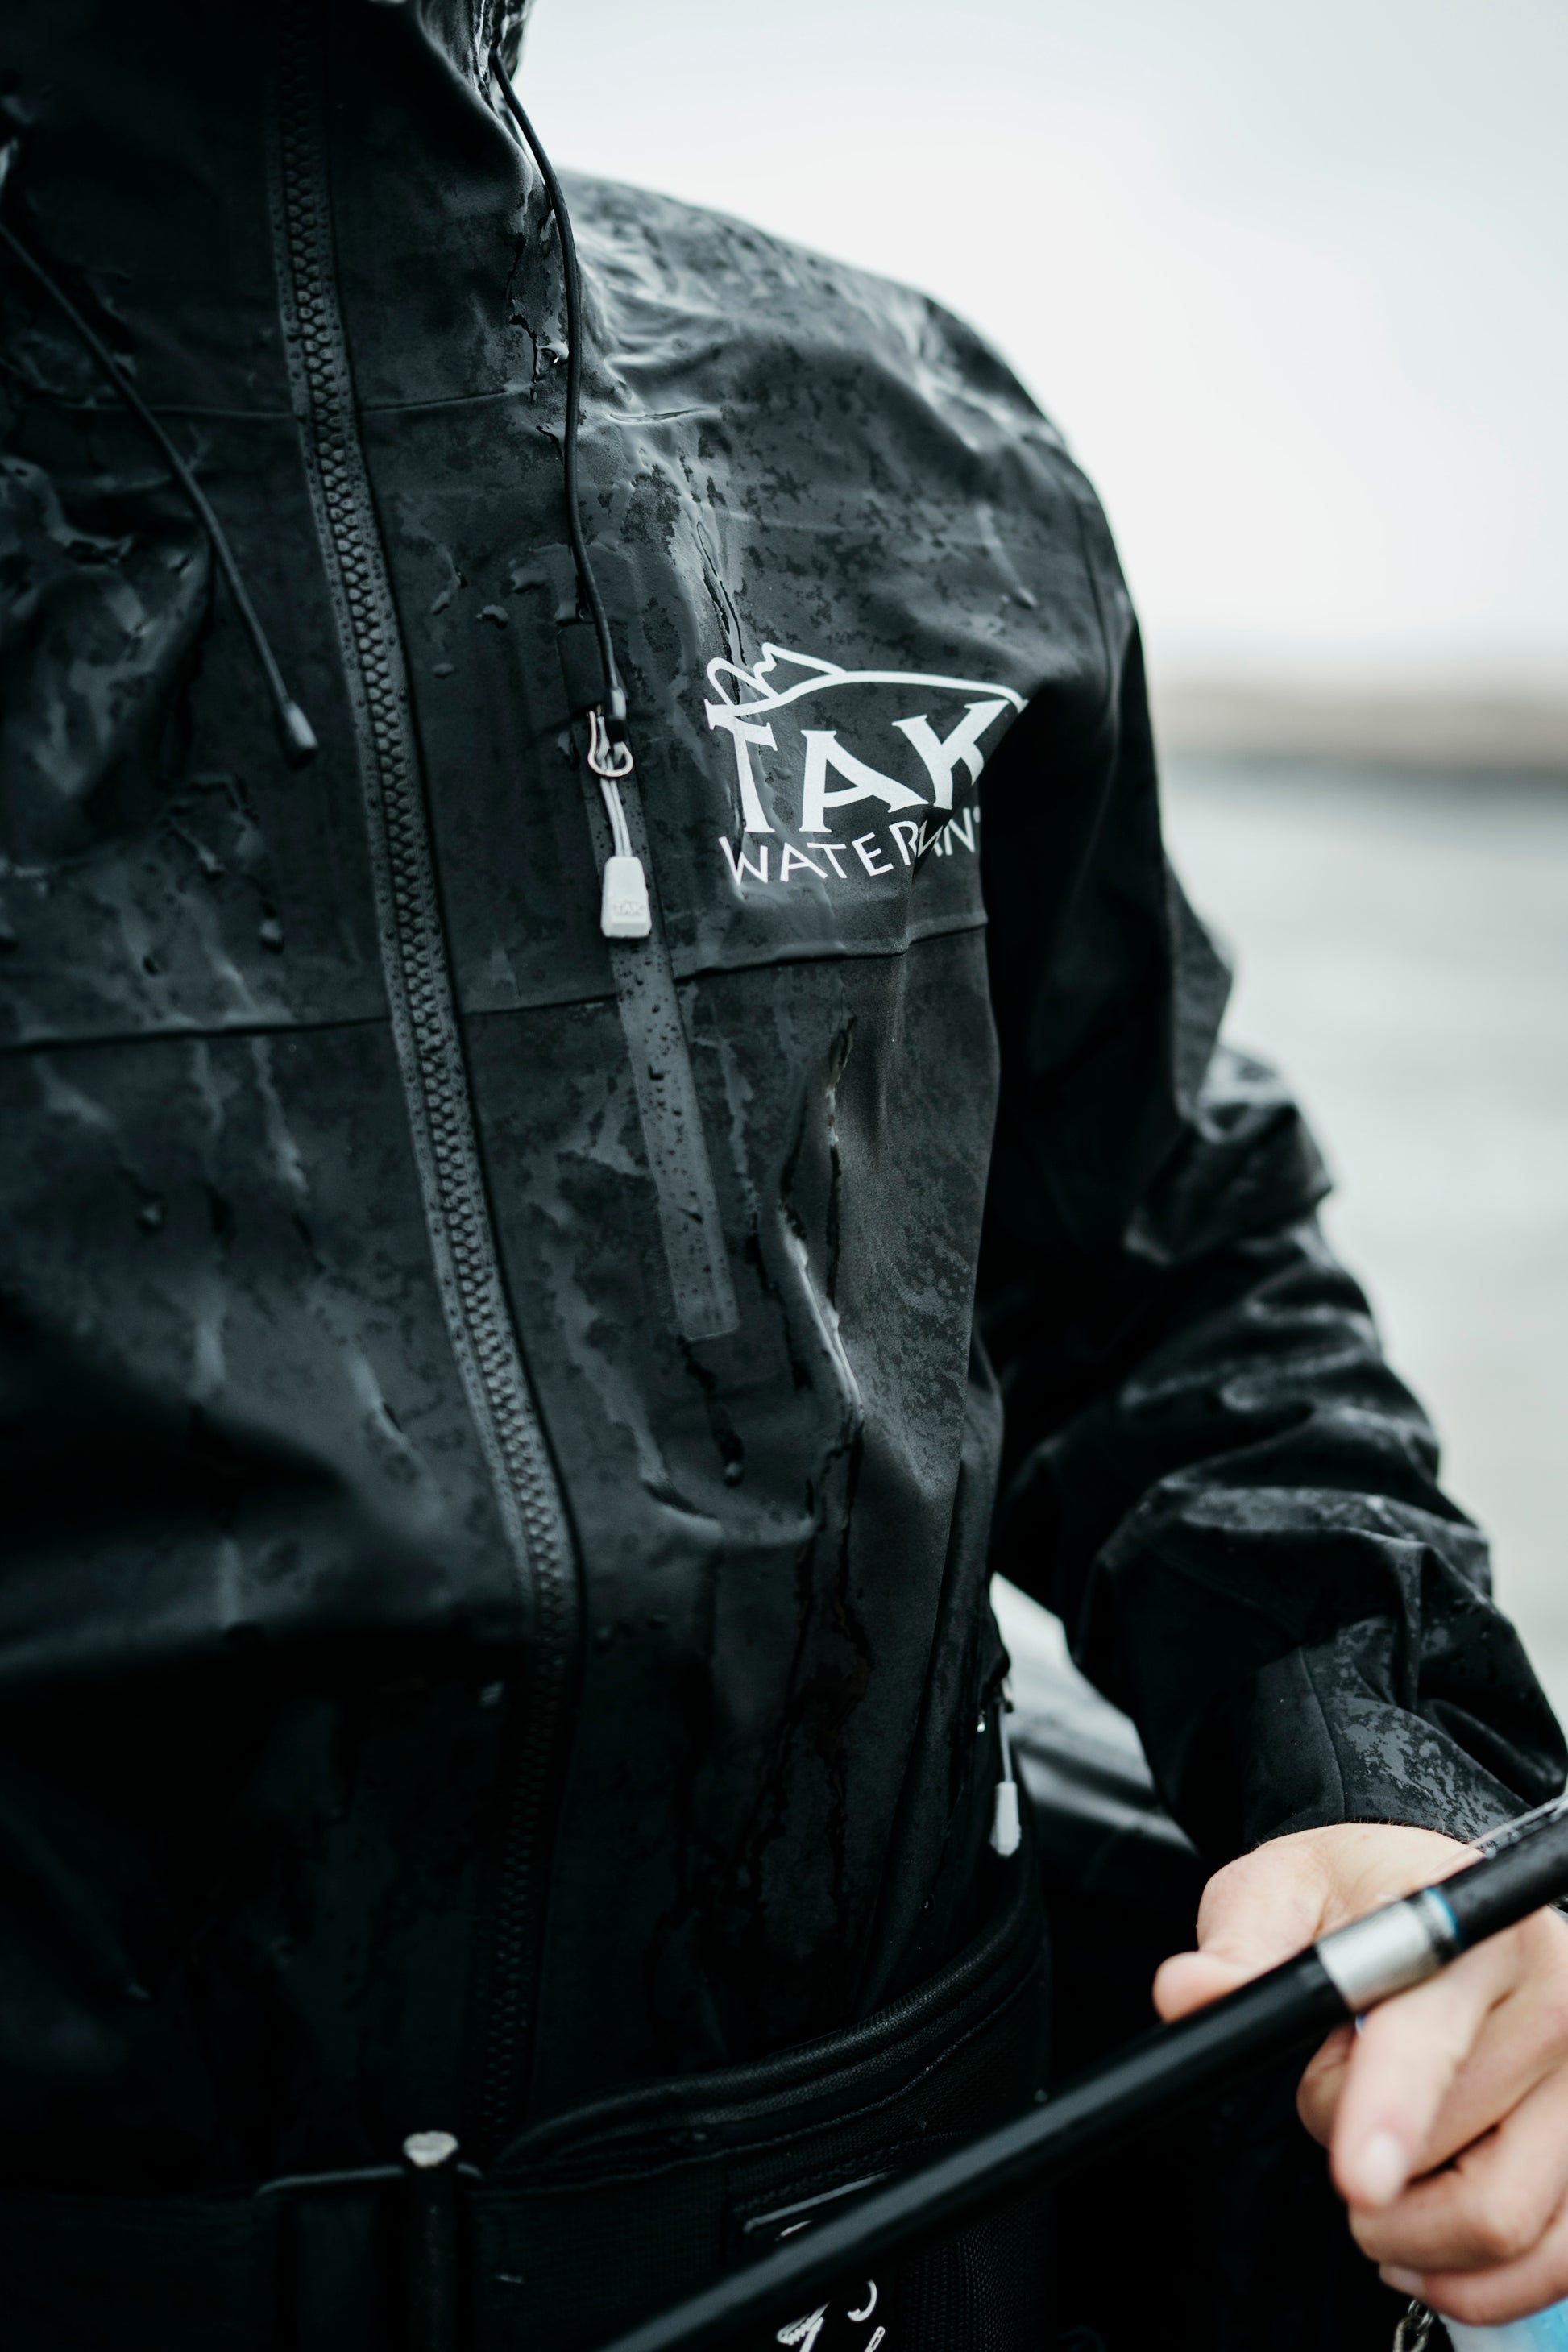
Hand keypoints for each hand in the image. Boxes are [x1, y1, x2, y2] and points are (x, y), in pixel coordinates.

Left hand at [1152, 1821, 1567, 2329]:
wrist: (1436, 1905)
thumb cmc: (1356, 1898)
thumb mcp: (1281, 1891)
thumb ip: (1239, 1946)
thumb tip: (1190, 1992)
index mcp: (1474, 1932)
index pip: (1429, 2038)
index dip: (1390, 2110)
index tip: (1358, 2178)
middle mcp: (1553, 2006)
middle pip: (1447, 2146)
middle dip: (1349, 2143)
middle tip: (1326, 2080)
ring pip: (1502, 2218)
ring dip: (1407, 2225)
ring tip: (1363, 2159)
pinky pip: (1553, 2259)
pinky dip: (1473, 2279)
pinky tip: (1414, 2244)